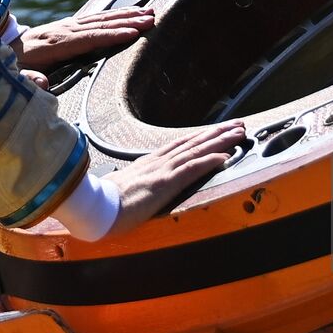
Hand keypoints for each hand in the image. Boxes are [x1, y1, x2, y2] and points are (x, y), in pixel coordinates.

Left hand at [11, 7, 154, 72]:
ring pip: (98, 18)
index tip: (134, 33)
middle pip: (98, 24)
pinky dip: (112, 15)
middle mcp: (59, 31)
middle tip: (151, 18)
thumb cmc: (4, 68)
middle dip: (126, 21)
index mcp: (50, 46)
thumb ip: (25, 80)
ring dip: (124, 14)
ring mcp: (62, 27)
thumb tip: (42, 84)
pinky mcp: (63, 27)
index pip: (87, 39)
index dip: (111, 36)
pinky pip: (92, 19)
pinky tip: (126, 14)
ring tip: (147, 12)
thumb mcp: (9, 77)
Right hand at [104, 122, 246, 236]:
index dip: (203, 136)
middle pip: (194, 142)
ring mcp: (162, 171)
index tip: (219, 130)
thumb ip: (139, 183)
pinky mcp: (164, 183)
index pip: (183, 145)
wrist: (93, 207)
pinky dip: (209, 161)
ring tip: (239, 134)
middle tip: (239, 124)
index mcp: (151, 163)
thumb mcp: (127, 187)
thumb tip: (144, 186)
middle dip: (218, 133)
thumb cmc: (106, 202)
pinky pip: (191, 170)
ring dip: (220, 141)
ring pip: (197, 151)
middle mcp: (159, 162)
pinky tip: (225, 156)